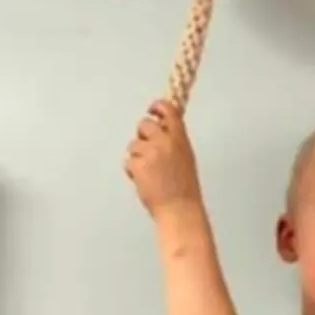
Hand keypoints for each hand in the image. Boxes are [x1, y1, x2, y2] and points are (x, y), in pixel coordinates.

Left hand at [124, 99, 200, 218]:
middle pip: (144, 124)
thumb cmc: (185, 187)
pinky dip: (133, 170)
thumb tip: (161, 130)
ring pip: (133, 144)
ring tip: (149, 172)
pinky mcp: (137, 164)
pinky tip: (144, 180)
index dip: (157, 106)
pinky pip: (128, 161)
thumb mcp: (186, 157)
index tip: (152, 109)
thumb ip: (174, 141)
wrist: (178, 208)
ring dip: (137, 156)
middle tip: (147, 149)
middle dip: (142, 135)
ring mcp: (150, 152)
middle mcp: (164, 141)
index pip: (167, 110)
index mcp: (180, 138)